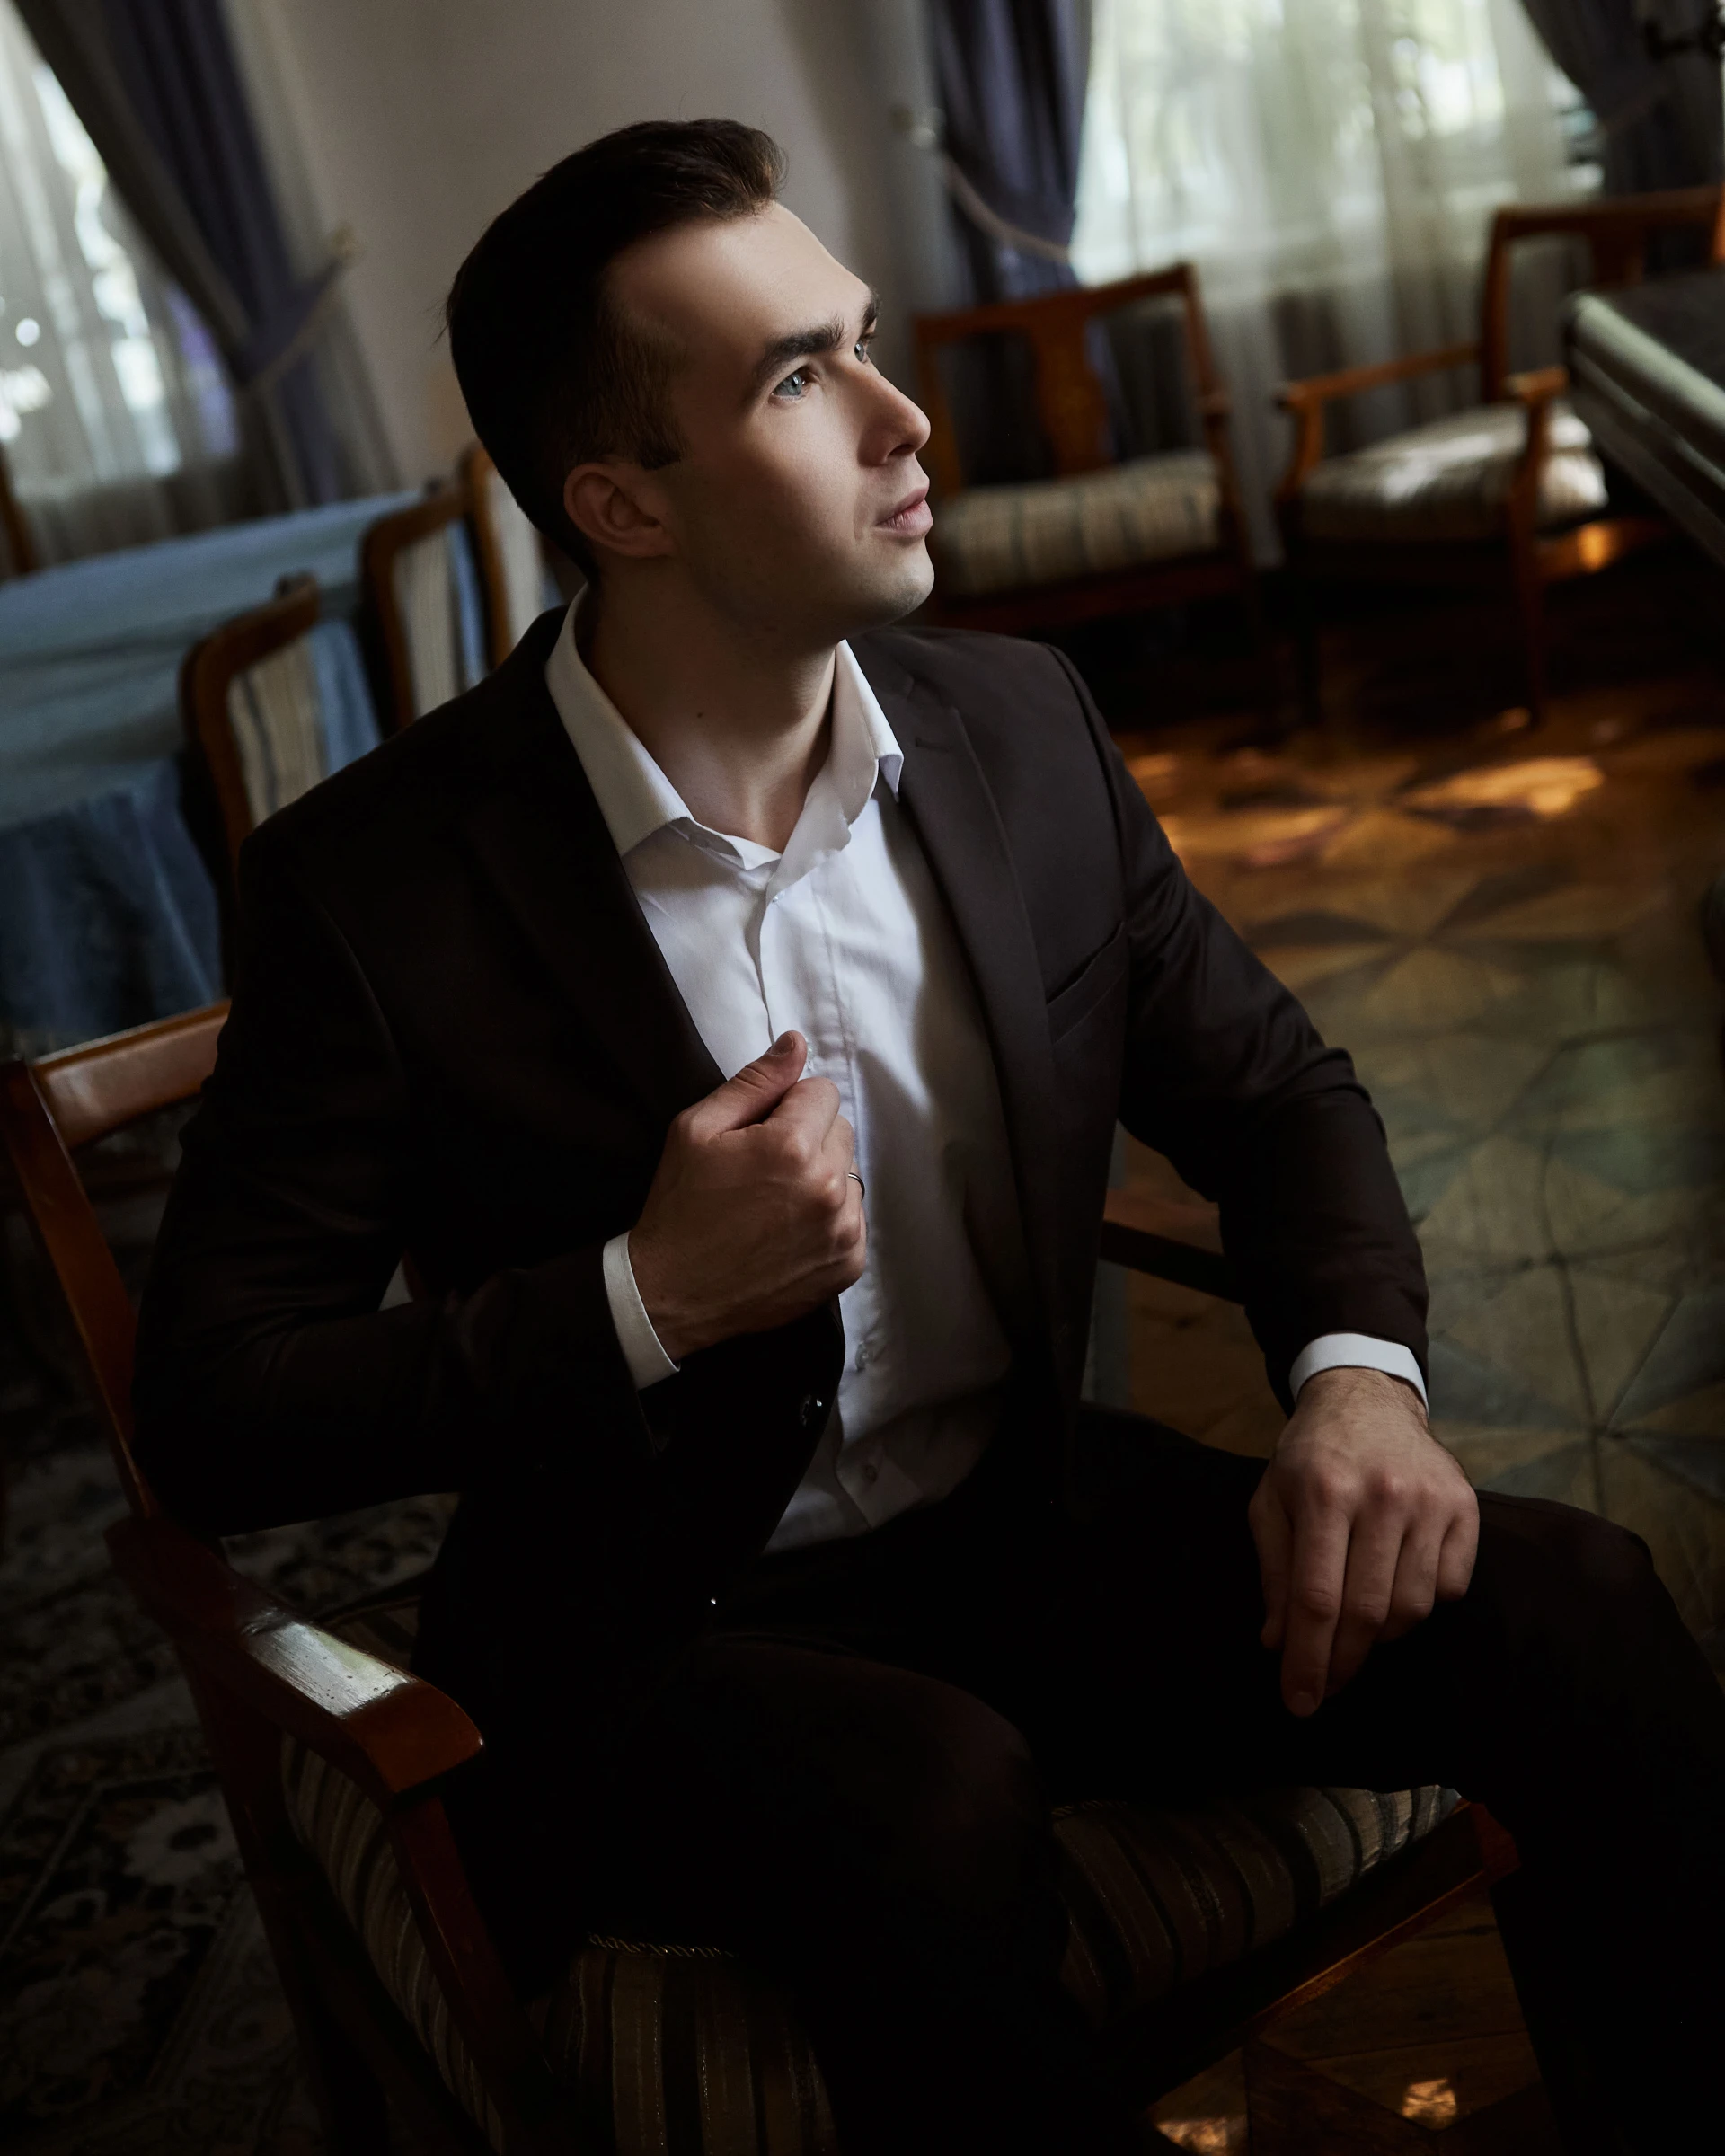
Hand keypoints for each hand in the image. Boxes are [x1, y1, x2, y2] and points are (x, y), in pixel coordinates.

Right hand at [628, 1032, 865, 1363]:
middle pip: (841, 1131)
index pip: (823, 1092)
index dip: (788, 1105)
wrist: (673, 1293)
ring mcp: (843, 1230)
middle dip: (809, 1138)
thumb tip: (796, 1043)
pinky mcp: (848, 1263)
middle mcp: (828, 1187)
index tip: (759, 1132)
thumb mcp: (697, 1129)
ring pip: (849, 1175)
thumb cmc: (680, 1206)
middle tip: (763, 1169)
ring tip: (774, 1203)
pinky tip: (788, 1230)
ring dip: (821, 1179)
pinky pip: (854, 1218)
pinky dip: (829, 1219)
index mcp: (793, 1146)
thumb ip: (755, 1082)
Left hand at [1249, 1367, 1477, 1716]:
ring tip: (1358, 1628)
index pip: (1317, 1599)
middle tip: (1327, 1687)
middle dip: (1343, 1663)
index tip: (1298, 1702)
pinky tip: (1397, 1587)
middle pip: (1367, 1612)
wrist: (1367, 1398)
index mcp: (1324, 1492)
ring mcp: (1430, 1501)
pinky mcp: (1466, 1506)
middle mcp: (1382, 1495)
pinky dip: (1424, 1604)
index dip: (1308, 1660)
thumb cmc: (1310, 1458)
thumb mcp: (1271, 1501)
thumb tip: (1277, 1643)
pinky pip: (1451, 1587)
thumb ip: (1273, 1572)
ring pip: (1413, 1607)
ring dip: (1382, 1635)